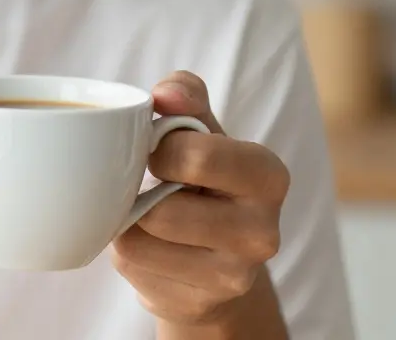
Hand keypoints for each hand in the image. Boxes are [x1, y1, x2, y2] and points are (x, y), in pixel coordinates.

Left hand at [111, 71, 290, 330]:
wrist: (212, 254)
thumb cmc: (201, 175)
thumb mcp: (200, 129)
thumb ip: (185, 96)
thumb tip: (166, 92)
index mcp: (268, 176)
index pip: (199, 156)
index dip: (160, 147)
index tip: (156, 147)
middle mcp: (263, 232)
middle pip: (164, 209)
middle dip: (141, 190)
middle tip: (150, 184)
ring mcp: (233, 276)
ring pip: (140, 239)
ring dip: (127, 221)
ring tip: (148, 212)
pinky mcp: (197, 302)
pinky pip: (132, 267)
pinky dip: (126, 249)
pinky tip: (150, 244)